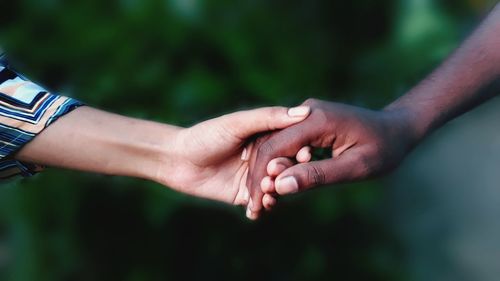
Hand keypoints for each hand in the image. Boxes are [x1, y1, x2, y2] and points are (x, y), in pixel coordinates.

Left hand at [155, 106, 310, 210]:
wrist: (177, 161)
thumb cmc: (206, 135)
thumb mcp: (237, 123)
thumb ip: (268, 118)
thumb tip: (304, 112)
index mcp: (266, 136)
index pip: (292, 144)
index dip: (301, 150)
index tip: (306, 154)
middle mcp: (265, 157)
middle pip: (287, 168)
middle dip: (287, 174)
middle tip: (280, 176)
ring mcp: (256, 177)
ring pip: (277, 187)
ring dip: (277, 191)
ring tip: (268, 192)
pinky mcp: (245, 195)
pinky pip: (262, 203)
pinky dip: (265, 206)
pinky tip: (261, 206)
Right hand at [247, 98, 417, 215]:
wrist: (397, 128)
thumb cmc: (383, 149)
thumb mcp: (355, 166)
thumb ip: (317, 175)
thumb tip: (280, 186)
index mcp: (318, 120)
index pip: (276, 147)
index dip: (263, 176)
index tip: (256, 203)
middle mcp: (307, 112)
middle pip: (270, 144)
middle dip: (259, 176)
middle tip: (253, 207)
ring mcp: (306, 115)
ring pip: (274, 143)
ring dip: (266, 171)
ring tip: (261, 201)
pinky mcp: (308, 122)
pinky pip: (286, 143)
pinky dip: (279, 165)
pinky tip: (275, 185)